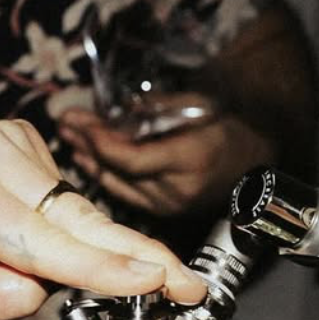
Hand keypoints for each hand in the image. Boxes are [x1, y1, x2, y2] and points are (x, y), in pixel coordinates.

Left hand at [0, 119, 206, 319]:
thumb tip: (49, 289)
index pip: (51, 243)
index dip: (110, 269)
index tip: (159, 283)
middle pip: (80, 220)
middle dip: (137, 258)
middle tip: (188, 285)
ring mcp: (7, 141)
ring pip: (77, 212)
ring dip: (88, 250)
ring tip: (66, 276)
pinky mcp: (21, 141)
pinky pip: (65, 199)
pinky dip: (69, 229)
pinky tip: (42, 245)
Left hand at [57, 104, 272, 220]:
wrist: (253, 161)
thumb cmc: (228, 127)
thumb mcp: (196, 106)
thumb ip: (153, 111)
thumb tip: (110, 113)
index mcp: (190, 160)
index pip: (132, 159)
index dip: (101, 142)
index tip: (79, 123)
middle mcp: (177, 190)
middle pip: (119, 172)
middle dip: (88, 146)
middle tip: (65, 123)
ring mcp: (168, 206)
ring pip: (117, 186)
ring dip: (90, 161)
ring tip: (69, 137)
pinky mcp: (162, 213)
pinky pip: (125, 194)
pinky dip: (105, 174)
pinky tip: (88, 159)